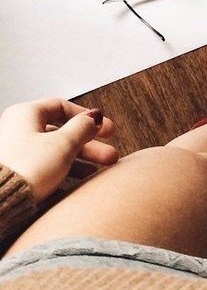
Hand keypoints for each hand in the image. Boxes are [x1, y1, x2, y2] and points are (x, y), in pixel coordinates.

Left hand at [0, 98, 118, 200]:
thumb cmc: (24, 169)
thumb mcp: (63, 143)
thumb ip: (82, 128)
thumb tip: (93, 118)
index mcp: (25, 114)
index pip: (61, 106)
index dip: (87, 117)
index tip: (104, 127)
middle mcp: (17, 131)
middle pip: (61, 133)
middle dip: (89, 144)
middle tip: (109, 154)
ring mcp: (14, 154)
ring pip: (54, 152)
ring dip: (80, 160)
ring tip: (98, 171)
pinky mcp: (14, 175)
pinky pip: (44, 169)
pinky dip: (63, 172)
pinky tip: (76, 182)